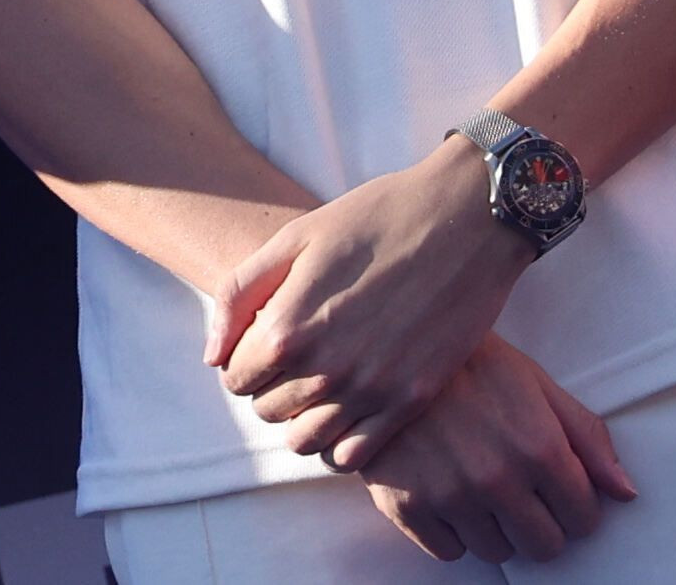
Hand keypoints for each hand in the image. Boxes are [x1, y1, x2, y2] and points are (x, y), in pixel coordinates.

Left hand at [212, 140, 532, 464]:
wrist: (463, 219)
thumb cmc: (373, 219)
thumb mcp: (292, 238)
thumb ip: (239, 297)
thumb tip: (212, 357)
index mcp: (288, 328)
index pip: (235, 379)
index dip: (241, 361)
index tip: (261, 342)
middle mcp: (326, 370)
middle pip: (267, 411)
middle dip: (268, 387)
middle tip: (292, 359)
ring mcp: (372, 392)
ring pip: (306, 441)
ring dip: (301, 418)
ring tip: (317, 385)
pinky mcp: (412, 402)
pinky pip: (356, 456)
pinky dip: (341, 443)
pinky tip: (349, 409)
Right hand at [352, 338, 635, 562]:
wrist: (384, 348)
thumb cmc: (468, 362)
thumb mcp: (535, 384)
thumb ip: (587, 437)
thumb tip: (626, 492)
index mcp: (538, 447)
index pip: (584, 519)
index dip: (575, 506)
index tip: (557, 491)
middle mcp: (497, 478)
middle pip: (544, 546)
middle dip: (539, 523)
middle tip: (520, 494)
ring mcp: (450, 495)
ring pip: (496, 552)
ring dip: (494, 527)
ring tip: (478, 487)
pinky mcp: (407, 506)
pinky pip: (449, 551)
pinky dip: (452, 531)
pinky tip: (446, 493)